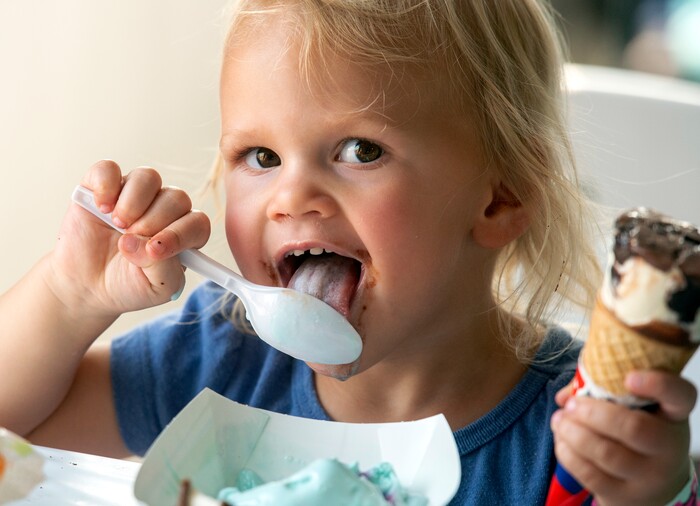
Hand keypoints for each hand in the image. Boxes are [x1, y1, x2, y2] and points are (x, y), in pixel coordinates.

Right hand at [48, 160, 210, 317]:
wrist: (86, 285)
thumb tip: (142, 243)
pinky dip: (105, 185)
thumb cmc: (128, 286)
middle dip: (154, 221)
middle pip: (176, 197)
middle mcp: (164, 209)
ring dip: (133, 202)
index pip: (197, 223)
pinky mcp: (103, 186)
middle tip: (130, 241)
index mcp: (184, 234)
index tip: (154, 251)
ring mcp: (135, 195)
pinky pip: (109, 169)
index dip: (179, 234)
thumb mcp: (155, 288)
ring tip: (117, 225)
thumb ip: (163, 268)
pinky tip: (100, 208)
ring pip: (148, 177)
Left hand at [551, 370, 696, 504]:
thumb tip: (564, 396)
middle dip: (592, 413)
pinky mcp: (625, 496)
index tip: (629, 377)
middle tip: (572, 405)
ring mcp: (649, 476)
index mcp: (674, 414)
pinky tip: (562, 440)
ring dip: (573, 432)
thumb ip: (602, 390)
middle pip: (632, 428)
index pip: (679, 395)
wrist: (655, 483)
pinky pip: (591, 475)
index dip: (658, 384)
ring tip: (559, 420)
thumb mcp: (636, 408)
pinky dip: (568, 454)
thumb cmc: (640, 432)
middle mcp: (669, 446)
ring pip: (606, 453)